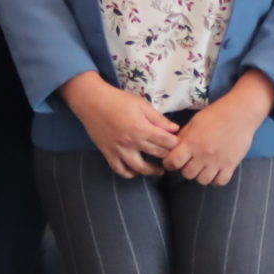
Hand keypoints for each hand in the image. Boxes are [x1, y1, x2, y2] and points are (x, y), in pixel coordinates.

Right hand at [62, 73, 178, 179]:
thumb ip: (158, 119)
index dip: (177, 144)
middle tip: (175, 157)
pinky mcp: (108, 154)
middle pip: (157, 154)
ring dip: (152, 171)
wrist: (92, 102)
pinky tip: (137, 171)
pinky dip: (130, 173)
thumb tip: (175, 129)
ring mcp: (119, 150)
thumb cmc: (118, 100)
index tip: (182, 145)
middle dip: (169, 157)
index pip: (166, 142)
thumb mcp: (141, 105)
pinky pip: (120, 170)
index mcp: (142, 128)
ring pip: (140, 168)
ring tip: (160, 170)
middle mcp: (131, 142)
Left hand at [163, 75, 273, 185]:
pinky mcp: (231, 165)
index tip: (172, 161)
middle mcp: (203, 155)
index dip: (169, 163)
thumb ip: (184, 136)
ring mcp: (217, 162)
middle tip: (190, 162)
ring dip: (200, 175)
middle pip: (187, 174)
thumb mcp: (194, 122)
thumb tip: (174, 148)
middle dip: (186, 169)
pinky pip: (220, 182)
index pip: (173, 162)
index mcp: (191, 143)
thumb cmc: (216, 114)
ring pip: (202, 180)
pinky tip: (215, 171)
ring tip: (203, 168)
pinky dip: (216, 179)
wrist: (241, 113)